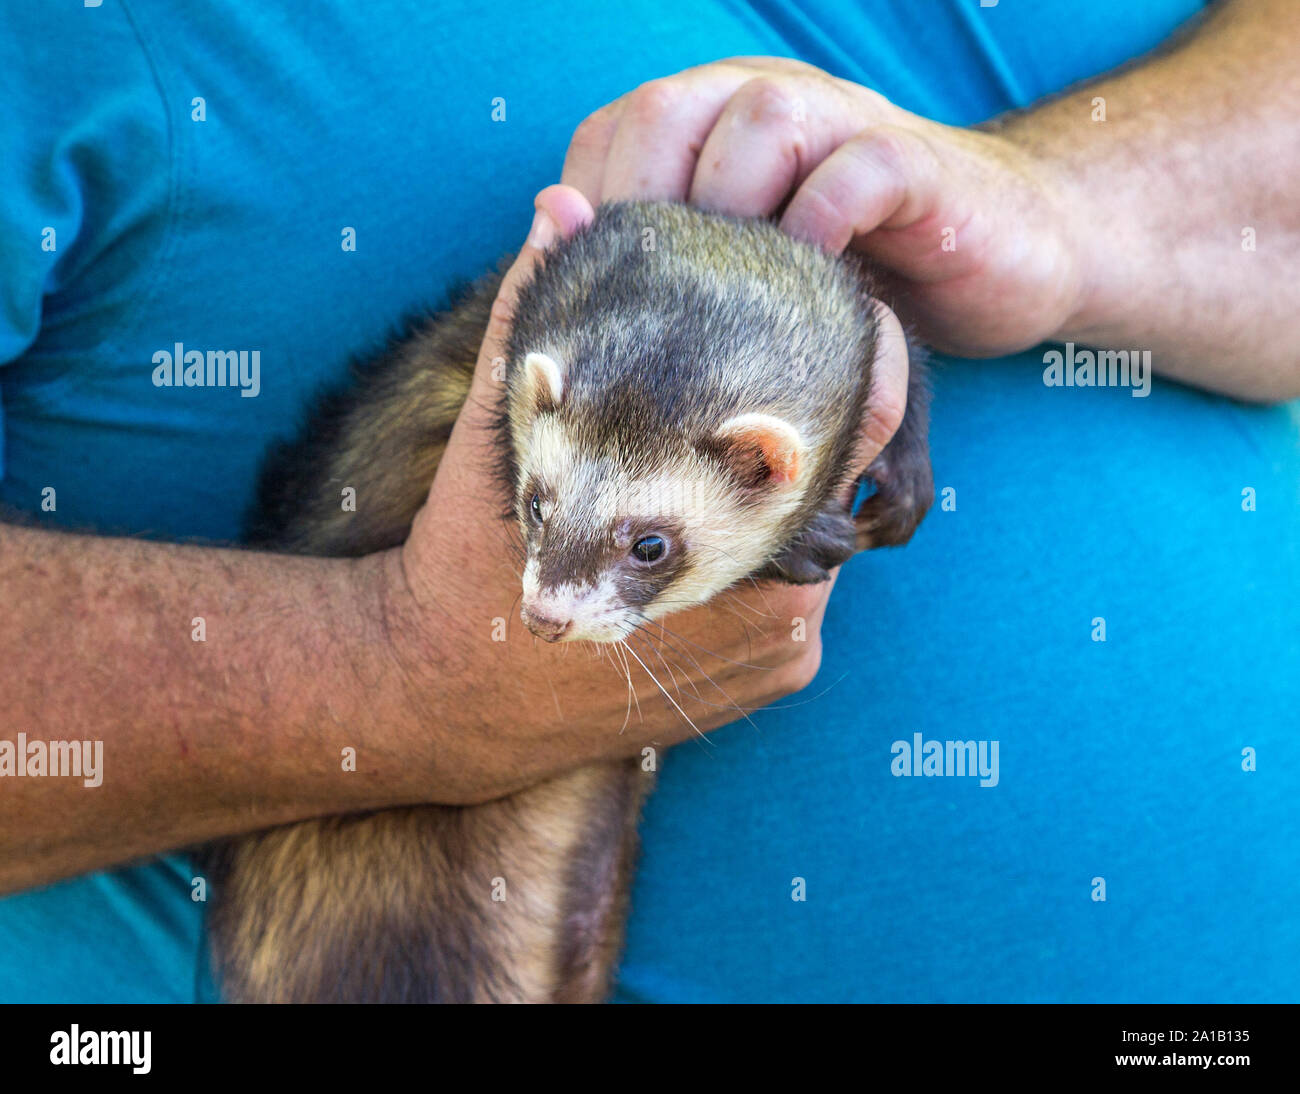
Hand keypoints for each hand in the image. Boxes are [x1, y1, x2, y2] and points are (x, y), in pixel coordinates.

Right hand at [383, 185, 908, 803]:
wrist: (446, 700)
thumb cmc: (467, 564)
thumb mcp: (500, 434)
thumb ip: (536, 317)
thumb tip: (559, 206)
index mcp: (727, 540)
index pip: (850, 442)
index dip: (865, 374)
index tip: (863, 323)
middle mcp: (781, 608)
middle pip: (832, 491)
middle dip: (799, 446)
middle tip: (753, 401)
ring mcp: (785, 654)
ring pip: (818, 542)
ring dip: (781, 505)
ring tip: (713, 474)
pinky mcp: (779, 683)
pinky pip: (804, 597)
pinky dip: (769, 563)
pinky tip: (703, 545)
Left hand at [561, 56, 1088, 358]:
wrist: (1003, 257)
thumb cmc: (852, 276)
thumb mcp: (745, 273)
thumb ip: (654, 251)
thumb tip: (553, 215)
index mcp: (716, 124)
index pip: (617, 133)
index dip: (592, 208)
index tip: (595, 296)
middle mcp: (773, 104)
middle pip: (673, 109)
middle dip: (647, 204)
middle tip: (656, 297)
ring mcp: (848, 125)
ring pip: (763, 120)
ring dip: (733, 209)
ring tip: (735, 292)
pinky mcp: (918, 167)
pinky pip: (859, 169)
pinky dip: (823, 223)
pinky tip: (814, 280)